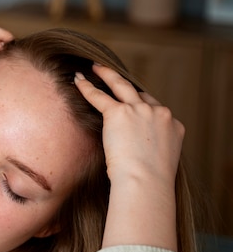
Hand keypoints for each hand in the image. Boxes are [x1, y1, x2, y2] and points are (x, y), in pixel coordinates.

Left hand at [74, 64, 183, 187]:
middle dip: (127, 85)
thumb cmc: (149, 183)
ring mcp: (140, 111)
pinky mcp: (119, 113)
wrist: (146, 182)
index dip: (143, 108)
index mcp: (174, 126)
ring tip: (95, 67)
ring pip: (121, 86)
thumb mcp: (159, 164)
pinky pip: (99, 96)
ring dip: (107, 75)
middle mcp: (160, 113)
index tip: (133, 107)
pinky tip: (78, 81)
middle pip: (141, 93)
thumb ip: (152, 152)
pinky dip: (87, 88)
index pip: (157, 110)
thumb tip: (137, 158)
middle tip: (115, 77)